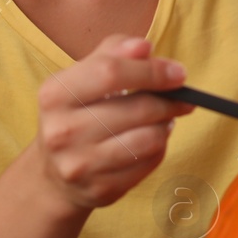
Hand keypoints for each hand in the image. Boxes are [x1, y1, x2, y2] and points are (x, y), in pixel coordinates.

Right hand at [36, 36, 193, 211]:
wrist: (54, 174)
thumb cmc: (78, 113)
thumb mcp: (83, 76)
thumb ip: (113, 53)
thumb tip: (143, 47)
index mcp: (55, 94)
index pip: (111, 72)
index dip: (152, 70)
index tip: (178, 72)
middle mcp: (61, 131)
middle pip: (137, 108)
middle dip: (170, 100)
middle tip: (182, 97)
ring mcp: (80, 165)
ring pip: (149, 139)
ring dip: (165, 125)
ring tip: (162, 118)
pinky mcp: (101, 190)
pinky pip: (149, 163)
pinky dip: (159, 148)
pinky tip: (150, 141)